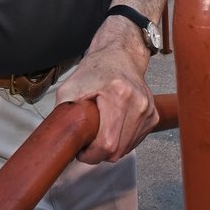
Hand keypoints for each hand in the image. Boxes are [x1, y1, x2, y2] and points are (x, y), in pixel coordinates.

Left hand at [57, 22, 157, 164]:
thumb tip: (56, 139)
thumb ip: (63, 113)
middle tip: (88, 140)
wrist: (120, 56)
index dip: (90, 154)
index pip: (106, 143)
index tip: (81, 149)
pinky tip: (113, 127)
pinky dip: (121, 141)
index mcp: (118, 94)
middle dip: (98, 153)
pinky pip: (134, 142)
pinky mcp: (153, 116)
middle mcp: (138, 103)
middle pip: (116, 151)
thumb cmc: (96, 70)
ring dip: (111, 147)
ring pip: (126, 149)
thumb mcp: (70, 88)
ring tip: (100, 130)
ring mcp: (148, 110)